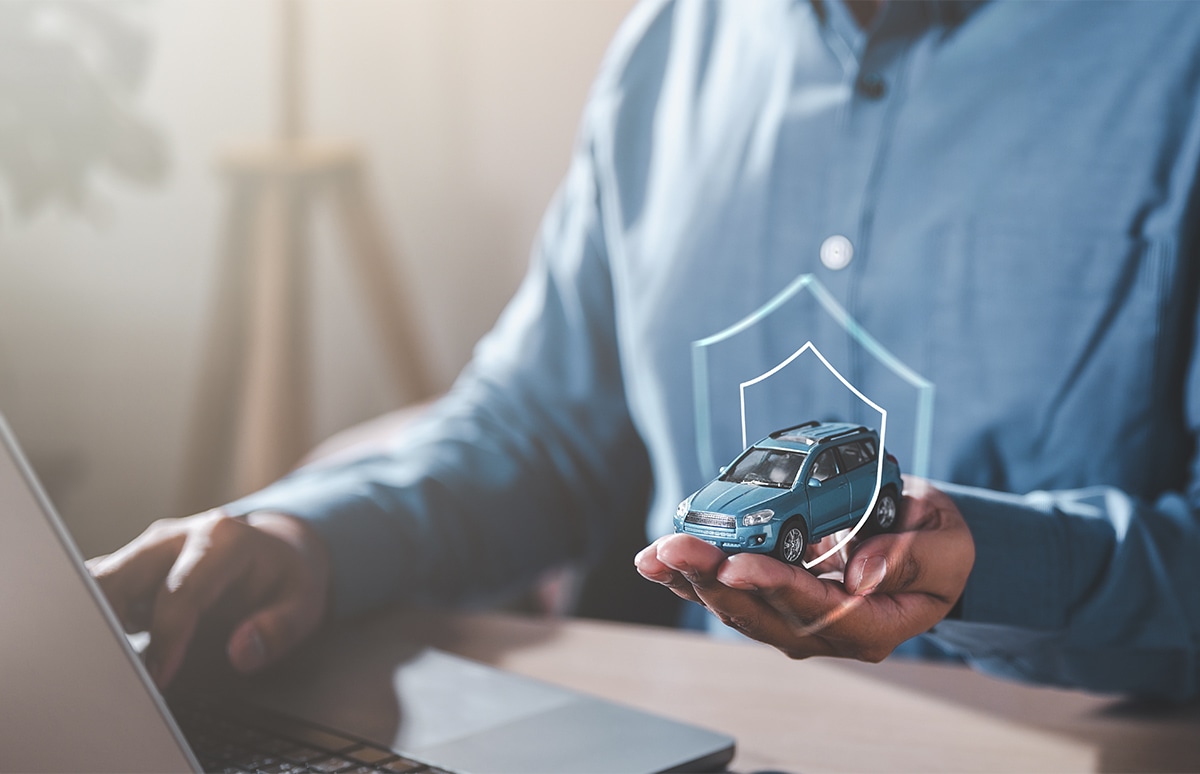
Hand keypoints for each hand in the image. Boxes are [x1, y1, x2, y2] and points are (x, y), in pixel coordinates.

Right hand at [87, 509, 329, 687]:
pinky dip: (102, 616)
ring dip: (102, 622)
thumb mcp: (305, 604)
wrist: (277, 547)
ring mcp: (151, 546)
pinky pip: (104, 587)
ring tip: (118, 660)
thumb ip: (279, 630)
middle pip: (122, 578)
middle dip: (110, 626)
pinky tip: (117, 643)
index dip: (168, 638)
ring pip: (103, 581)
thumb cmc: (287, 578)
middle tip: (118, 672)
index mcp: (223, 539)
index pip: (181, 591)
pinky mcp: (135, 561)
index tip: (160, 676)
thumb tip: (241, 653)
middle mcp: (178, 535)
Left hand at [635, 477, 973, 661]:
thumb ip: (907, 559)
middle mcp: (825, 630)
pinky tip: (660, 559)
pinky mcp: (776, 598)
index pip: (814, 610)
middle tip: (676, 548)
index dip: (773, 585)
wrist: (929, 550)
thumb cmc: (938, 547)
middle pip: (761, 612)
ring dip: (692, 579)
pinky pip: (730, 591)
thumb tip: (857, 573)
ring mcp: (796, 618)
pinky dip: (693, 574)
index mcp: (871, 624)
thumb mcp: (945, 546)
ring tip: (656, 553)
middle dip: (712, 579)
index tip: (737, 564)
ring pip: (737, 606)